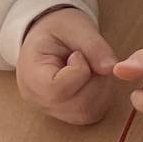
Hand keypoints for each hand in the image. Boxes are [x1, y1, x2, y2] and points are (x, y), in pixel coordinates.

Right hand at [16, 6, 117, 124]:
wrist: (49, 37)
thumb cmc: (58, 29)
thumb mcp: (74, 27)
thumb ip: (93, 46)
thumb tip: (110, 69)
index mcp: (31, 77)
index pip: (58, 90)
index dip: (79, 71)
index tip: (77, 54)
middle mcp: (39, 101)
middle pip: (78, 106)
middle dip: (96, 81)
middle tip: (90, 59)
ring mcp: (53, 111)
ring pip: (88, 112)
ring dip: (102, 87)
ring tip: (91, 67)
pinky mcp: (70, 114)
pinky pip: (94, 112)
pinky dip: (102, 95)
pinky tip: (93, 78)